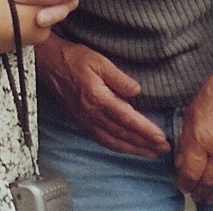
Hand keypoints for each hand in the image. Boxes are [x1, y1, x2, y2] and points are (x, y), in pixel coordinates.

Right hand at [37, 35, 169, 157]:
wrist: (48, 63)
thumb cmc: (74, 59)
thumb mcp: (99, 61)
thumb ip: (119, 78)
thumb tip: (137, 92)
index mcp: (98, 98)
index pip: (128, 119)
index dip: (146, 130)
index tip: (162, 138)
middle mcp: (91, 113)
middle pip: (123, 134)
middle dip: (145, 144)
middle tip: (163, 149)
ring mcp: (84, 120)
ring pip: (112, 141)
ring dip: (133, 149)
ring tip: (150, 153)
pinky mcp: (79, 121)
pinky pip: (100, 139)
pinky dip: (116, 147)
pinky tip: (125, 148)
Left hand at [176, 72, 212, 203]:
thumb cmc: (211, 96)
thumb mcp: (189, 116)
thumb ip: (186, 142)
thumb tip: (182, 165)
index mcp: (201, 138)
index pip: (192, 171)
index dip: (186, 183)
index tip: (183, 186)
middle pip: (209, 180)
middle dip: (200, 191)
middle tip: (195, 196)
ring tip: (210, 198)